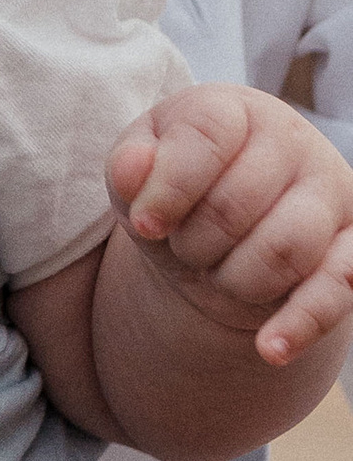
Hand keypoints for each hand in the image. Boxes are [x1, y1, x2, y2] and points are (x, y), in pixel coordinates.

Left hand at [108, 84, 352, 366]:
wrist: (226, 233)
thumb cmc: (178, 191)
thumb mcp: (140, 172)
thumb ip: (129, 166)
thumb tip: (133, 170)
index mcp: (236, 110)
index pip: (206, 135)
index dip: (168, 186)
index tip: (143, 225)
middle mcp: (294, 143)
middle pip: (235, 207)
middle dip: (193, 243)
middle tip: (185, 246)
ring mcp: (332, 195)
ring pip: (283, 252)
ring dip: (232, 280)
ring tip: (218, 271)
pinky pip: (336, 291)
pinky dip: (299, 324)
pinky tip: (268, 350)